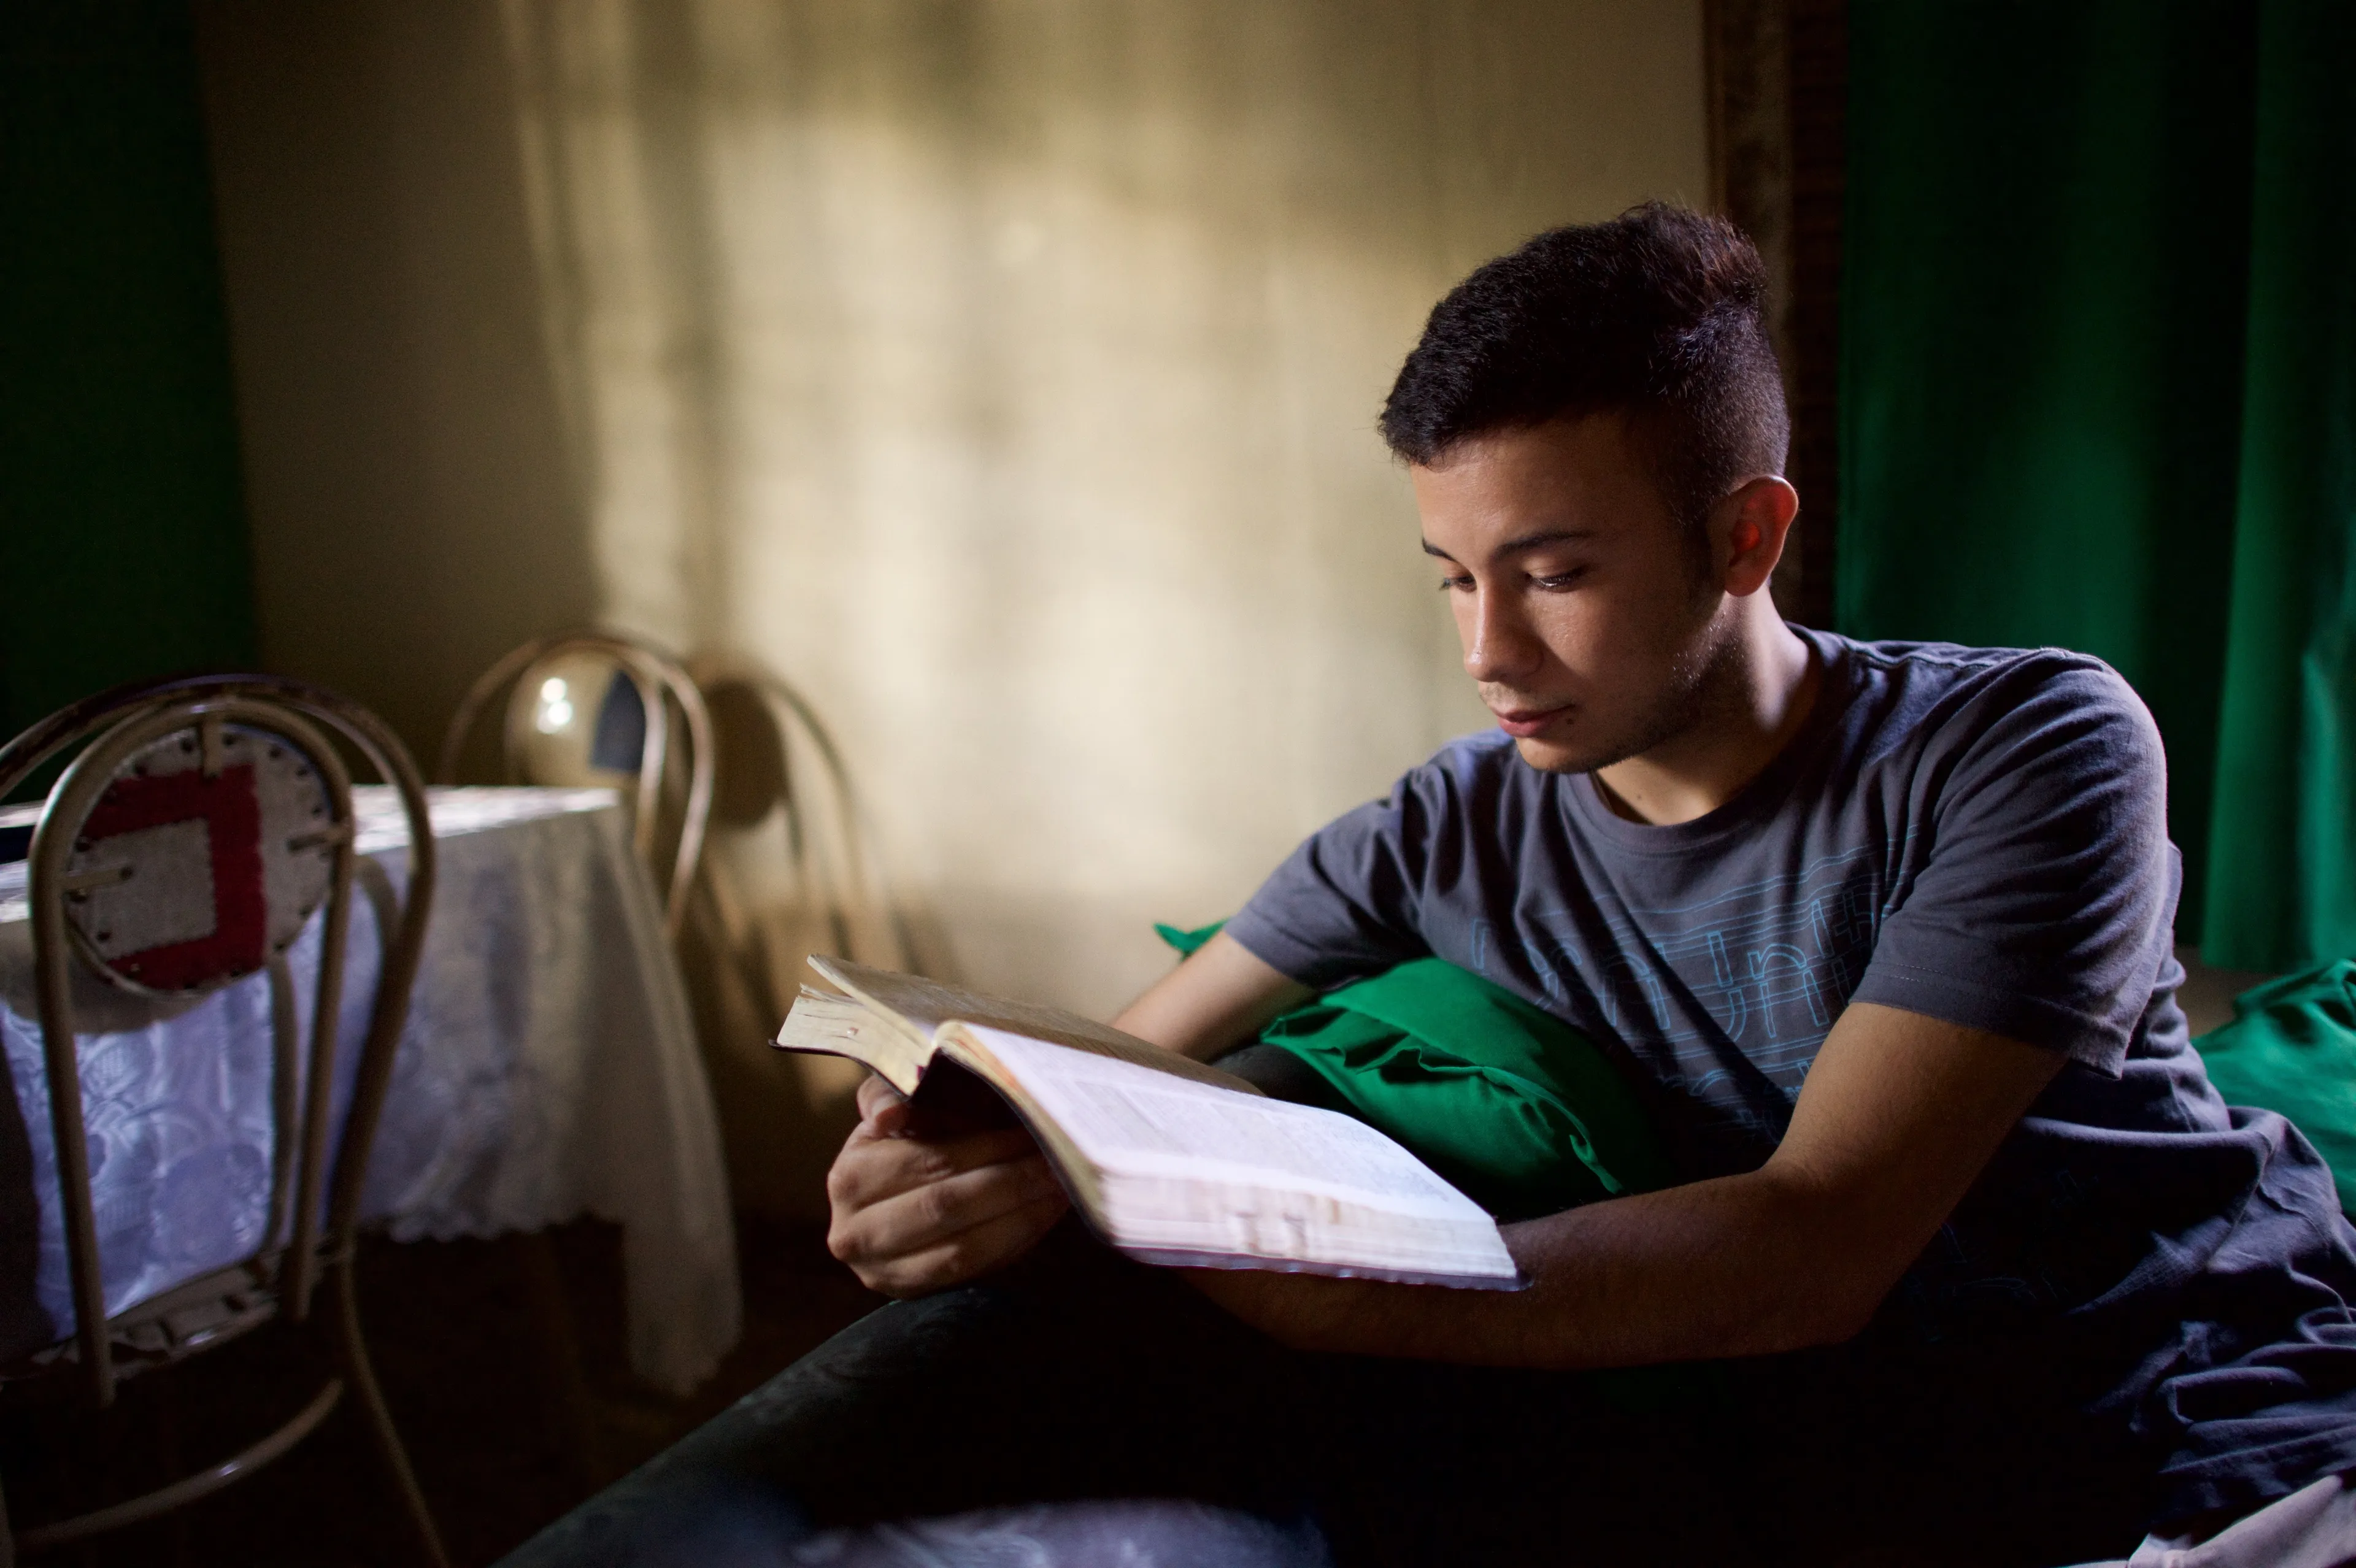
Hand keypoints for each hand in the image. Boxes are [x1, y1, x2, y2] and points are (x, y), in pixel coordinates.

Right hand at [824, 1074, 1068, 1296]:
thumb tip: (893, 1114)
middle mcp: (855, 1232)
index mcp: (850, 1177)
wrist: (881, 1206)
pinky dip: (1013, 1242)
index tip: (1033, 1130)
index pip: (931, 1160)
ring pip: (963, 1247)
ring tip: (1060, 1187)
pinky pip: (970, 1272)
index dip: (988, 1146)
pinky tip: (1044, 1216)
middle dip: (1013, 1180)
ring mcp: (880, 1272)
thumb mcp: (892, 1114)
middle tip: (1058, 1161)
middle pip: (949, 1205)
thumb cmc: (899, 1146)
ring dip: (1021, 1215)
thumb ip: (894, 1099)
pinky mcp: (909, 1295)